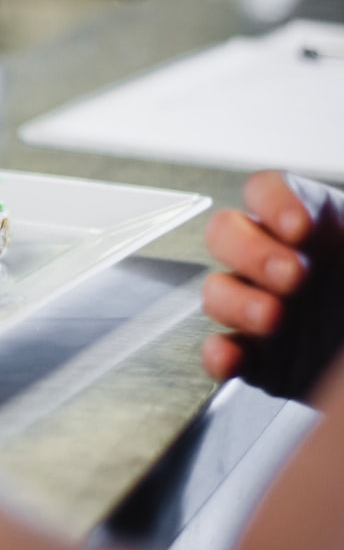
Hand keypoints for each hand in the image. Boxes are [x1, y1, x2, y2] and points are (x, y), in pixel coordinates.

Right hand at [202, 170, 343, 400]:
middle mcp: (281, 260)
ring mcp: (265, 308)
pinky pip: (222, 351)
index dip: (274, 201)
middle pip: (227, 233)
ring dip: (235, 301)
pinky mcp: (261, 359)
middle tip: (293, 276)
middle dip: (250, 251)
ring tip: (273, 318)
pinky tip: (232, 356)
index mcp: (318, 224)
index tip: (300, 228)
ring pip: (217, 290)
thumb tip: (335, 220)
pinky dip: (219, 354)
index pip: (269, 190)